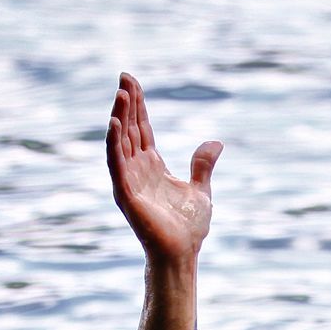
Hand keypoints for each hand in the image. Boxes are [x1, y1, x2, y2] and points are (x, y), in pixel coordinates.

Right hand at [106, 73, 221, 260]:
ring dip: (120, 117)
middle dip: (127, 103)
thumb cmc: (188, 228)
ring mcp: (129, 180)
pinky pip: (116, 163)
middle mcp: (138, 169)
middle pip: (130, 128)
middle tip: (123, 76)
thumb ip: (203, 165)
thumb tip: (216, 142)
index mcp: (153, 165)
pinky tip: (114, 124)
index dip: (138, 105)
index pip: (142, 128)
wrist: (182, 253)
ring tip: (121, 93)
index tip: (132, 82)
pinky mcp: (126, 193)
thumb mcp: (201, 189)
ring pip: (121, 141)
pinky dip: (114, 143)